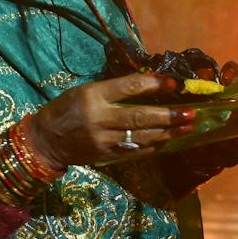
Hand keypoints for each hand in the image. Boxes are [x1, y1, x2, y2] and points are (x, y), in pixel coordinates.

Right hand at [29, 72, 199, 171]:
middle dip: (168, 115)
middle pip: (139, 116)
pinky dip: (154, 146)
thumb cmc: (67, 109)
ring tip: (187, 127)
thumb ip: (115, 90)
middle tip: (191, 113)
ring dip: (168, 132)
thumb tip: (150, 84)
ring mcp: (103, 140)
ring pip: (141, 137)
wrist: (46, 140)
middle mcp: (99, 118)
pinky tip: (169, 141)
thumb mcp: (86, 91)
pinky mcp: (105, 156)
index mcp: (93, 95)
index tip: (173, 83)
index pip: (128, 87)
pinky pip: (135, 151)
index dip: (153, 84)